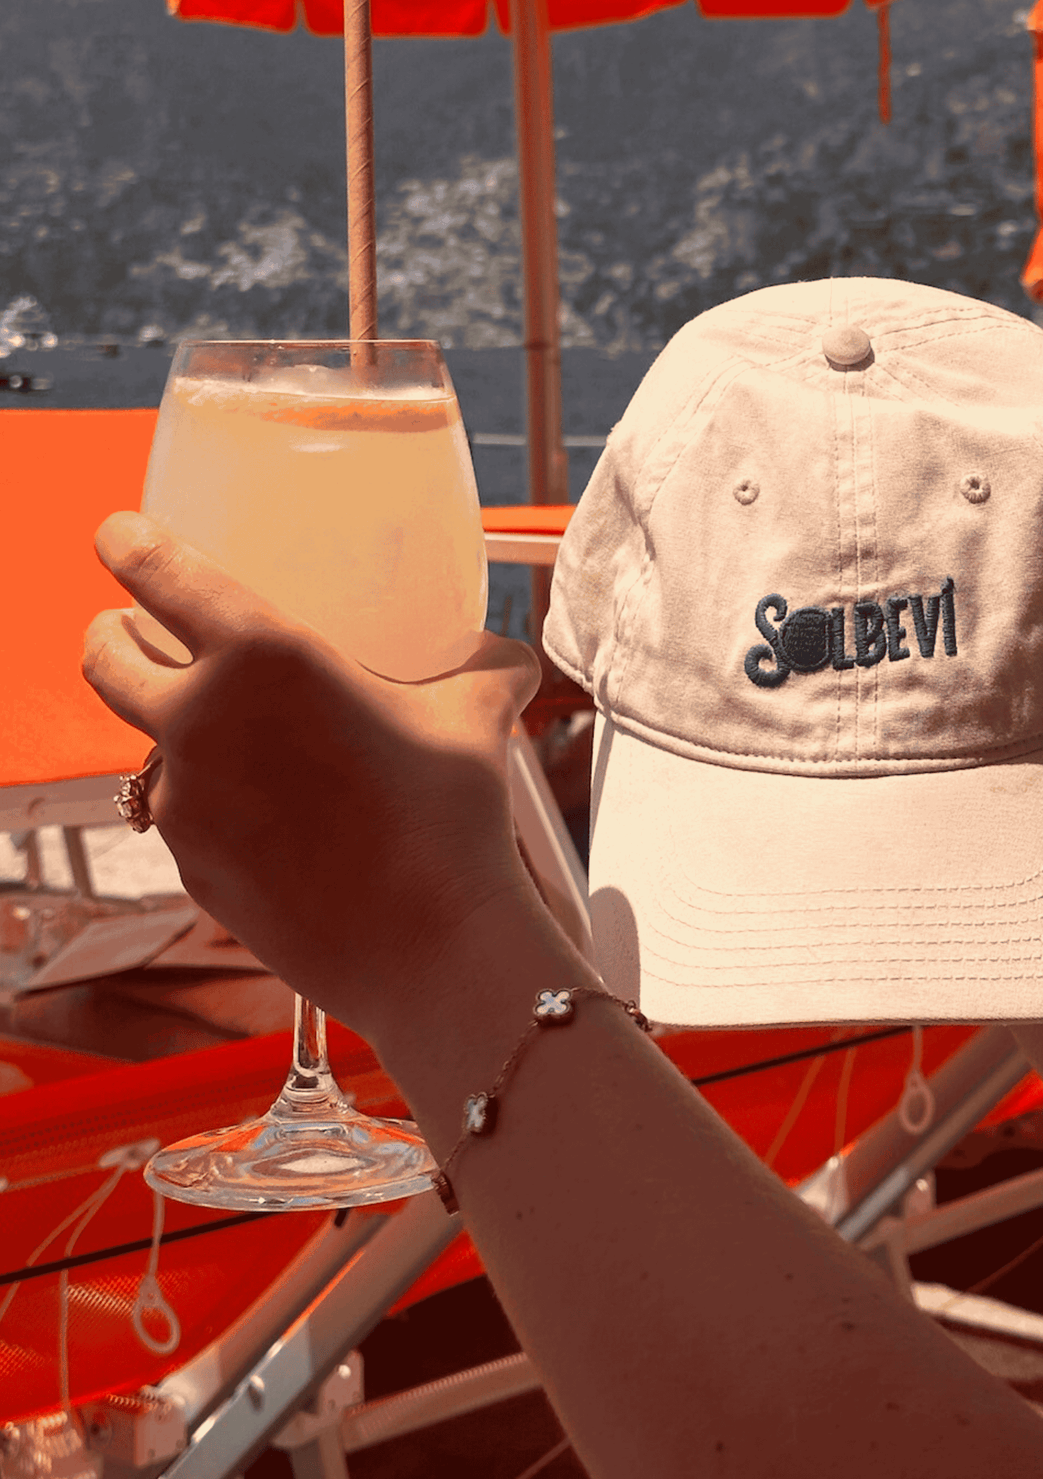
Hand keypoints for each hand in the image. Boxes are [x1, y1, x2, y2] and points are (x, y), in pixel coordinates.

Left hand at [82, 512, 540, 1037]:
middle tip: (137, 627)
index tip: (119, 533)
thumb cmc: (451, 818)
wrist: (430, 945)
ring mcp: (185, 802)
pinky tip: (275, 818)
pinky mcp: (190, 867)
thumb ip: (482, 668)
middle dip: (109, 632)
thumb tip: (504, 655)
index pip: (154, 573)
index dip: (125, 542)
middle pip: (103, 656)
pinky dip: (214, 803)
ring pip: (147, 745)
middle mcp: (202, 722)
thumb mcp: (475, 716)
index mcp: (262, 657)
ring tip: (240, 740)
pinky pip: (186, 815)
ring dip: (176, 730)